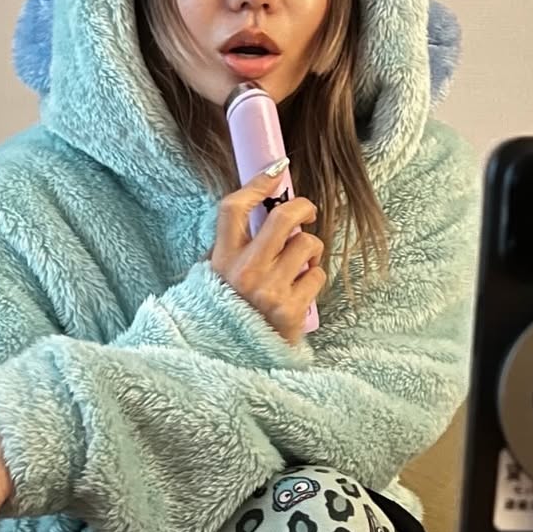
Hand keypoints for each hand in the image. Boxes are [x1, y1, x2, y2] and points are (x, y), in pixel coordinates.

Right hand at [210, 165, 326, 347]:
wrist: (232, 359)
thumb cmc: (226, 312)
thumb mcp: (215, 276)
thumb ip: (233, 247)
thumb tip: (261, 210)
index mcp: (222, 260)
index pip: (235, 208)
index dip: (258, 183)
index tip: (277, 171)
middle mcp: (245, 272)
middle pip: (283, 218)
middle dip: (302, 207)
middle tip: (307, 212)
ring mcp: (270, 290)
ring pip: (307, 245)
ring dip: (310, 249)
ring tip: (301, 263)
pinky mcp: (292, 309)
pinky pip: (317, 275)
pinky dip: (314, 278)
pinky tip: (301, 290)